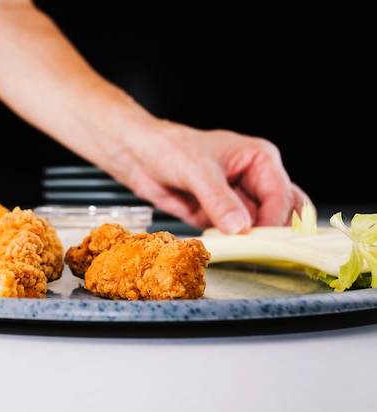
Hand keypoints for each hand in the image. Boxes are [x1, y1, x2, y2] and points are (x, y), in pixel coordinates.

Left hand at [101, 119, 311, 233]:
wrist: (140, 156)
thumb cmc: (169, 148)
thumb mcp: (196, 171)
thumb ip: (219, 200)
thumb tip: (239, 227)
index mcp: (259, 158)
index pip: (281, 195)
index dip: (274, 220)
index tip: (264, 242)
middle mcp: (254, 179)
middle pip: (281, 212)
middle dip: (274, 232)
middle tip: (264, 251)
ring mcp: (238, 200)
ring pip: (260, 227)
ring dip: (253, 241)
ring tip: (244, 253)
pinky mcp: (221, 216)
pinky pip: (235, 236)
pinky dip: (234, 245)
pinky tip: (226, 250)